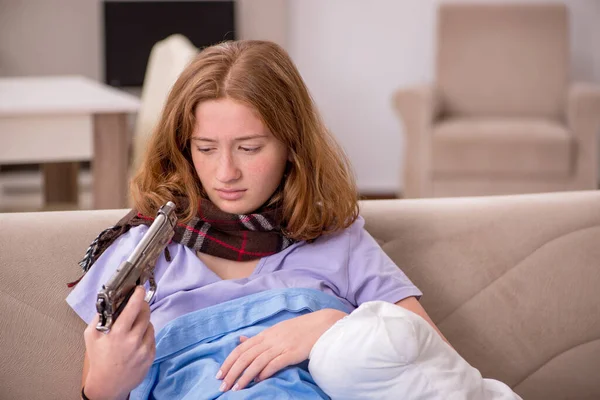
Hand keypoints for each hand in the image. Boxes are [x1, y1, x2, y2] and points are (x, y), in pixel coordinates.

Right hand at [83, 286, 155, 399]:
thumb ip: (99, 318)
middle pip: (145, 314)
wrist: (108, 385)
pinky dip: (146, 335)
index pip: (132, 308)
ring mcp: (143, 349)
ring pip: (150, 325)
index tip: (139, 289)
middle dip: (142, 306)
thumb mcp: (91, 337)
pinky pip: (152, 338)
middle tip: (137, 305)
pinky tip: (136, 340)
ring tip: (133, 328)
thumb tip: (108, 302)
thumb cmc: (99, 360)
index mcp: (117, 334)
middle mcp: (133, 341)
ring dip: (144, 322)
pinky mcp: (151, 356)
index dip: (137, 295)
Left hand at [216, 308, 346, 391]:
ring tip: (236, 389)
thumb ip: (257, 338)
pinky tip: (258, 381)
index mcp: (264, 334)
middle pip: (246, 356)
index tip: (219, 375)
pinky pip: (275, 363)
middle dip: (232, 372)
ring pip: (257, 361)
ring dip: (245, 376)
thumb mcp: (274, 331)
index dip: (228, 362)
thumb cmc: (297, 330)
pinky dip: (265, 372)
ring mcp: (281, 346)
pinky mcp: (292, 352)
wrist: (320, 325)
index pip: (240, 349)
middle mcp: (270, 339)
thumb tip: (239, 340)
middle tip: (223, 387)